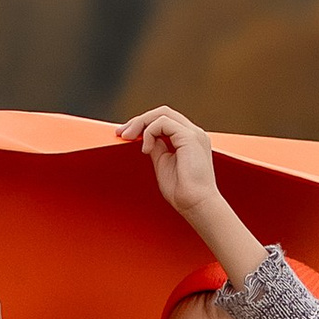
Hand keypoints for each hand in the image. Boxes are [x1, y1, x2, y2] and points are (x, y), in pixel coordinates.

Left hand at [118, 105, 266, 284]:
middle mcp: (193, 134)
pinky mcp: (190, 137)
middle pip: (162, 113)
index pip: (164, 121)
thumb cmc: (183, 193)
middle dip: (139, 120)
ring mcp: (193, 133)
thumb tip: (146, 139)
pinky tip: (146, 149)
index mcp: (189, 140)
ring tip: (129, 137)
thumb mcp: (163, 164)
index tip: (126, 134)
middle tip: (122, 133)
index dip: (143, 124)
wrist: (197, 205)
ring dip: (141, 123)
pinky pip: (163, 123)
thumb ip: (157, 148)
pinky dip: (149, 132)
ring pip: (161, 114)